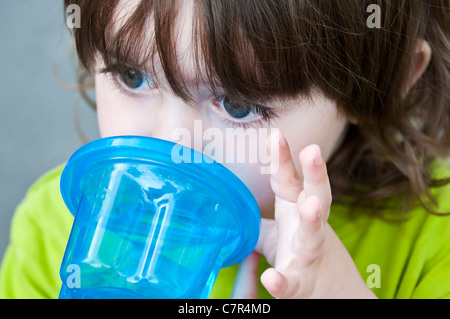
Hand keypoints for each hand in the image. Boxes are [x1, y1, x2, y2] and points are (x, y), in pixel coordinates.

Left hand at [231, 132, 375, 298]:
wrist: (331, 294)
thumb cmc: (301, 257)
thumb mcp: (278, 233)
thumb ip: (260, 218)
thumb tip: (231, 207)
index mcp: (297, 212)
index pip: (291, 179)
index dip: (283, 157)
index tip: (275, 133)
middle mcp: (308, 229)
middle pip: (315, 197)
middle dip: (315, 174)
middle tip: (313, 150)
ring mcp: (308, 255)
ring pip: (312, 235)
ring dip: (312, 220)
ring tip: (309, 206)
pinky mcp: (302, 284)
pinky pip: (291, 283)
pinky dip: (282, 281)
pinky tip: (270, 278)